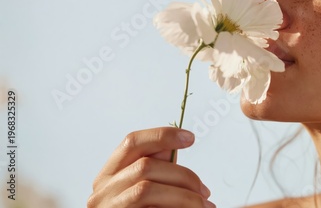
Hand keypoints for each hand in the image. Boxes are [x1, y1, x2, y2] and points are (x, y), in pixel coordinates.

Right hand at [87, 127, 215, 207]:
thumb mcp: (145, 193)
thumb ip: (156, 172)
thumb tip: (175, 149)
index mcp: (109, 177)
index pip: (132, 143)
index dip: (162, 135)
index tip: (190, 137)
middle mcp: (102, 192)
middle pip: (145, 165)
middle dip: (183, 174)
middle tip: (204, 190)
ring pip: (146, 186)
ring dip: (183, 194)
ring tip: (202, 204)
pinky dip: (177, 205)